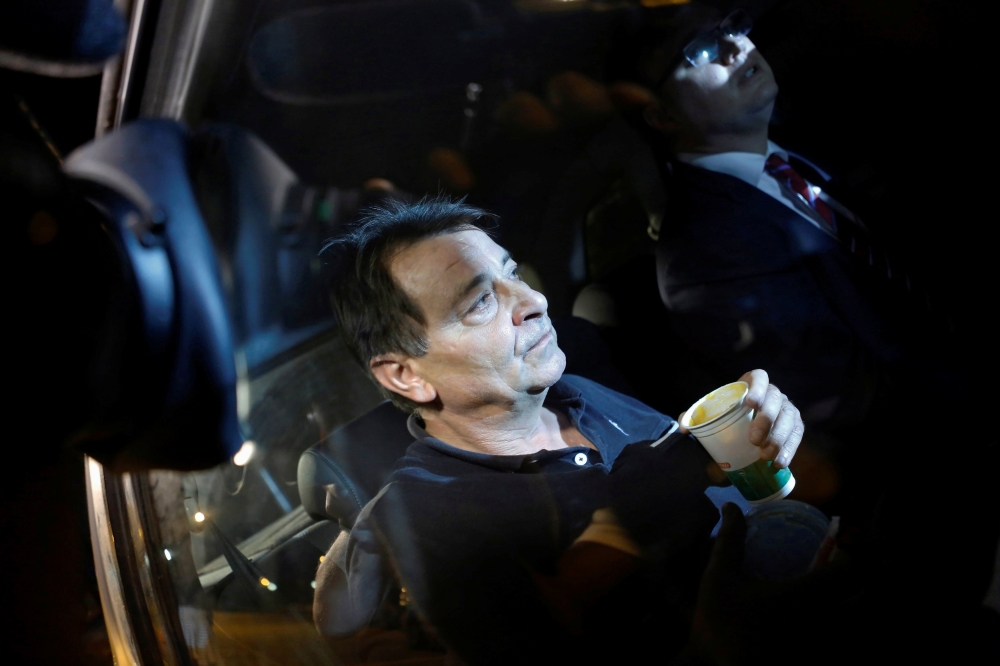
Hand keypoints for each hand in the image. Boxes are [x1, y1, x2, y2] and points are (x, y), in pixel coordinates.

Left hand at [678, 370, 803, 468]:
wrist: (743, 431)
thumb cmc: (725, 417)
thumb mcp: (709, 414)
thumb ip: (694, 418)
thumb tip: (684, 428)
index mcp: (752, 384)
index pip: (759, 377)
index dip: (757, 387)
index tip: (750, 403)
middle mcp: (772, 393)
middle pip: (775, 400)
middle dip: (767, 419)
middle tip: (754, 440)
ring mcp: (786, 408)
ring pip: (789, 418)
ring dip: (779, 438)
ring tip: (766, 456)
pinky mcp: (795, 425)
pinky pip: (797, 435)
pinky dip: (790, 449)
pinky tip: (779, 463)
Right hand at [690, 504, 858, 664]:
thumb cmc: (721, 627)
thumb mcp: (718, 579)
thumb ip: (729, 542)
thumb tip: (731, 507)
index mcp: (804, 596)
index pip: (848, 568)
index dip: (850, 548)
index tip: (839, 537)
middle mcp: (823, 618)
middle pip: (862, 590)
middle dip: (856, 569)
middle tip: (839, 554)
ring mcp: (822, 638)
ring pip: (855, 610)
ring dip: (852, 591)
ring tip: (834, 579)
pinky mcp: (815, 651)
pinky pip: (841, 625)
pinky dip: (842, 610)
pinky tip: (821, 607)